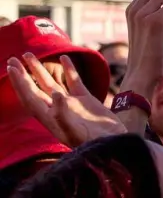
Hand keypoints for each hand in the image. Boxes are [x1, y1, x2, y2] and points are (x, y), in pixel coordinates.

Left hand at [6, 53, 124, 146]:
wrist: (113, 145)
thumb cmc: (93, 142)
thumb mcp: (75, 131)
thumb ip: (62, 114)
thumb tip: (55, 93)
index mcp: (49, 117)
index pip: (29, 95)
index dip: (20, 82)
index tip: (12, 67)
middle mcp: (56, 108)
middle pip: (35, 88)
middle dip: (23, 74)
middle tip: (12, 58)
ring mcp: (71, 103)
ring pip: (51, 83)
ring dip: (39, 69)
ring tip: (29, 55)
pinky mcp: (86, 100)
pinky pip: (74, 81)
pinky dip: (69, 69)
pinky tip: (64, 57)